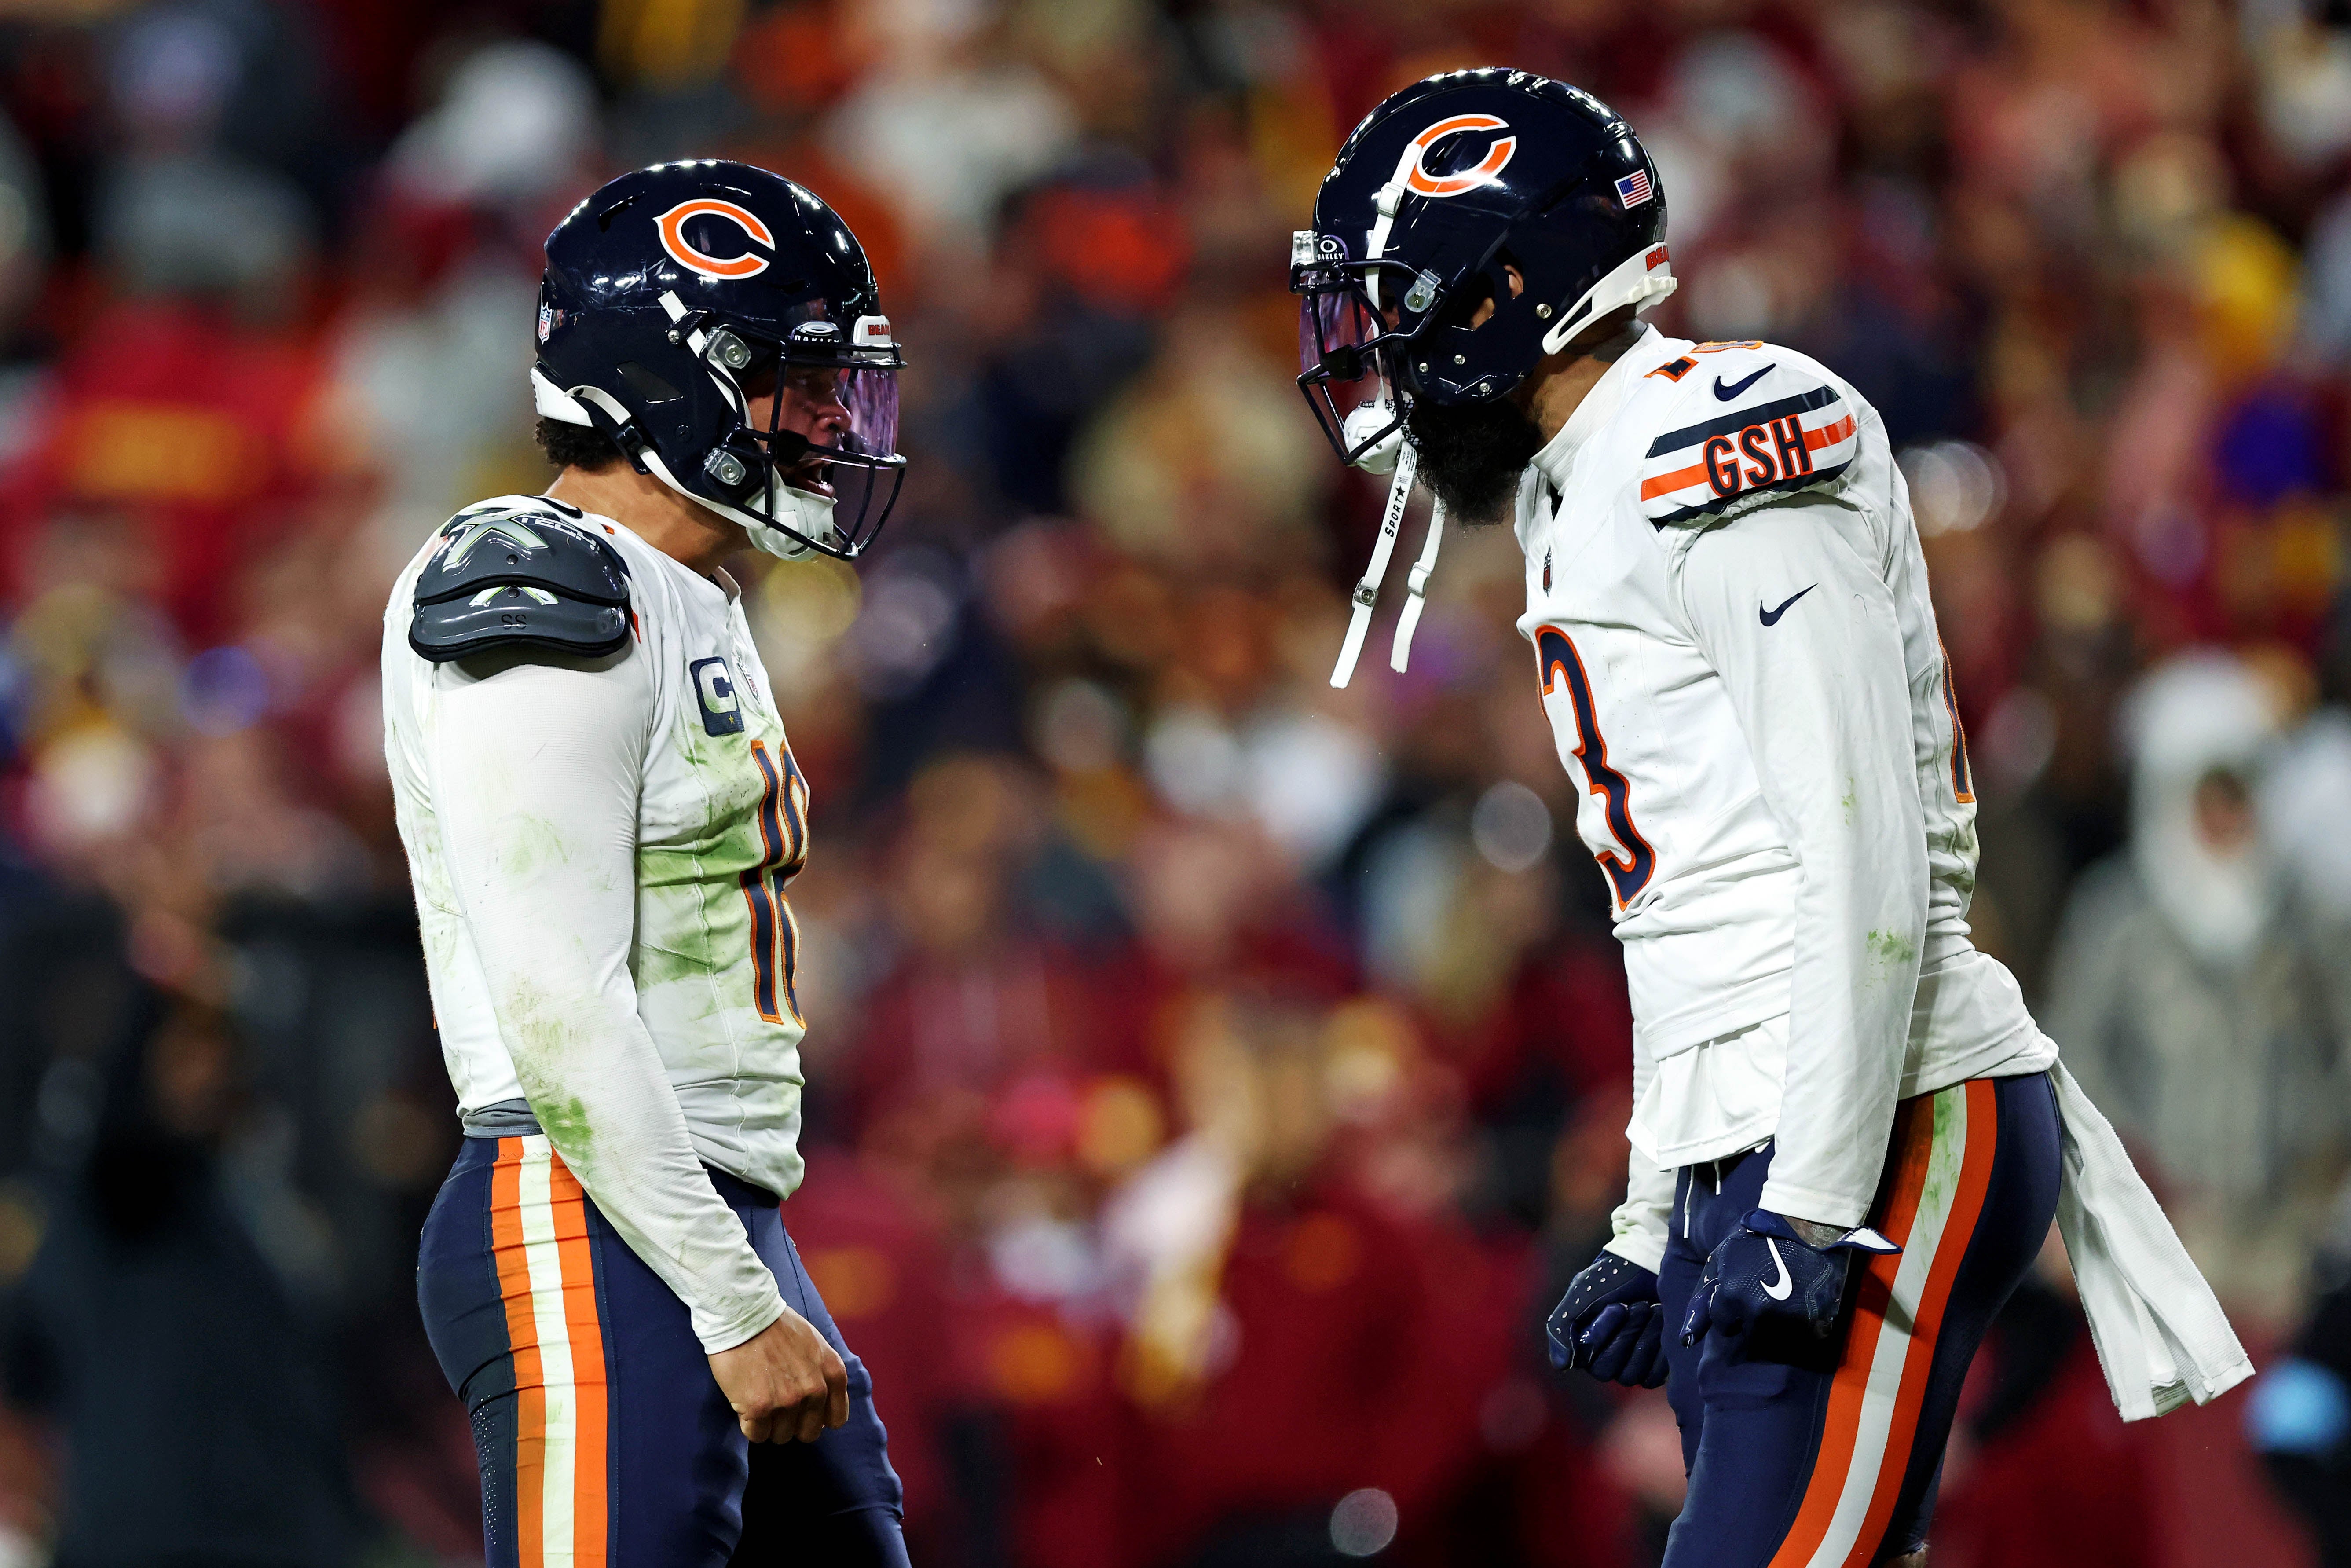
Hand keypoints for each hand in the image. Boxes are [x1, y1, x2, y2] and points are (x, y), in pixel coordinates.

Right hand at [707, 1307, 848, 1442]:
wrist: (744, 1314)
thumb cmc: (777, 1327)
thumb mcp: (816, 1345)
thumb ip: (823, 1374)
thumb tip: (822, 1406)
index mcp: (833, 1373)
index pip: (836, 1419)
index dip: (817, 1418)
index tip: (803, 1411)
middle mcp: (814, 1390)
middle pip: (808, 1433)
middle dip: (792, 1424)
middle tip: (777, 1406)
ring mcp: (787, 1401)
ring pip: (781, 1436)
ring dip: (769, 1424)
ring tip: (759, 1398)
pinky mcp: (758, 1408)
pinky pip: (756, 1435)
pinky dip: (749, 1425)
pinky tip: (745, 1403)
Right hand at [1546, 1251, 1669, 1386]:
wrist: (1653, 1266)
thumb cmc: (1614, 1276)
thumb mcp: (1582, 1293)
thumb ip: (1562, 1326)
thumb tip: (1561, 1365)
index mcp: (1580, 1341)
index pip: (1585, 1357)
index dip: (1601, 1334)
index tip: (1618, 1306)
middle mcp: (1602, 1358)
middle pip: (1606, 1370)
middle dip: (1625, 1335)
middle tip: (1639, 1307)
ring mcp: (1628, 1365)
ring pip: (1630, 1376)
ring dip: (1645, 1340)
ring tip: (1653, 1312)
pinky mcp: (1653, 1368)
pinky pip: (1652, 1378)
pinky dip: (1659, 1354)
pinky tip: (1664, 1327)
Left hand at [1680, 1210, 1897, 1350]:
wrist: (1803, 1228)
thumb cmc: (1756, 1241)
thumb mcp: (1722, 1259)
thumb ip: (1704, 1294)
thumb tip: (1687, 1338)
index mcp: (1732, 1297)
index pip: (1723, 1325)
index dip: (1729, 1313)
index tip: (1738, 1302)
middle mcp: (1758, 1312)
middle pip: (1749, 1334)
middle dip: (1751, 1320)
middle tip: (1762, 1299)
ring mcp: (1787, 1320)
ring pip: (1774, 1338)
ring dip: (1774, 1324)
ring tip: (1780, 1301)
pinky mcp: (1814, 1322)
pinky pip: (1801, 1336)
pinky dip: (1799, 1326)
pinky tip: (1798, 1305)